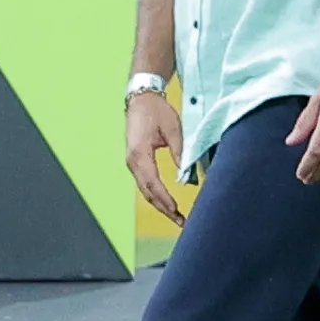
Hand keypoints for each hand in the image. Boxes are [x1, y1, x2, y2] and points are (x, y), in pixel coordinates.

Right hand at [125, 88, 185, 223]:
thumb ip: (180, 152)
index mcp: (139, 155)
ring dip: (160, 205)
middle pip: (147, 192)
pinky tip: (168, 203)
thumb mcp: (174, 130)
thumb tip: (187, 175)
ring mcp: (132, 163)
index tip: (177, 210)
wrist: (141, 99)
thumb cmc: (157, 112)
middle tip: (181, 222)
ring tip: (177, 217)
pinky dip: (156, 195)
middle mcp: (132, 162)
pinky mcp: (136, 162)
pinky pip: (145, 183)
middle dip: (164, 209)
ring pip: (145, 190)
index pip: (153, 183)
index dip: (165, 199)